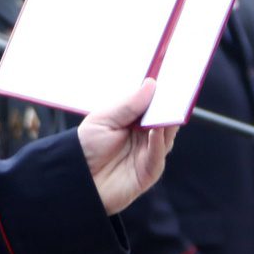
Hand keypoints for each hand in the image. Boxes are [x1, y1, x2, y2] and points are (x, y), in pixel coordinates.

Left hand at [77, 77, 175, 214]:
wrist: (77, 178)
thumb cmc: (86, 148)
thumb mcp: (104, 119)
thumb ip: (128, 105)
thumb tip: (151, 84)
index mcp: (135, 121)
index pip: (154, 104)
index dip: (162, 91)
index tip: (170, 75)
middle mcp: (145, 136)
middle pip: (165, 118)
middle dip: (170, 104)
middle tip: (176, 89)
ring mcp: (150, 153)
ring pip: (167, 135)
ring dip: (168, 121)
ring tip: (168, 107)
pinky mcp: (150, 171)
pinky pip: (158, 154)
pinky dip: (159, 142)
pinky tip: (156, 130)